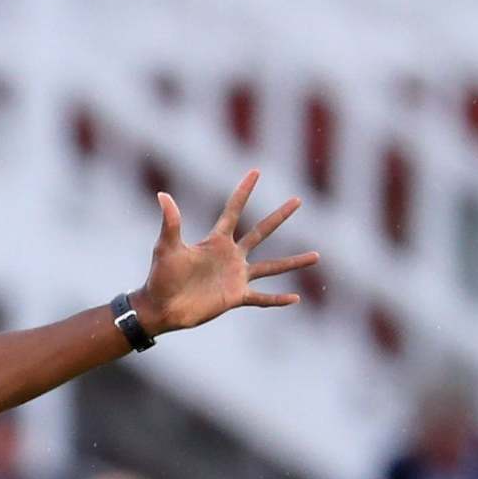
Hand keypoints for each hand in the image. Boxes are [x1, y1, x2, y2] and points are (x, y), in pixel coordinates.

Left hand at [133, 171, 317, 335]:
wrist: (161, 308)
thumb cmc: (161, 277)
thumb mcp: (166, 247)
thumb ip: (170, 222)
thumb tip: (162, 194)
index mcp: (215, 241)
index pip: (234, 210)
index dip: (244, 191)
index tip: (256, 171)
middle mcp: (230, 256)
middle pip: (261, 231)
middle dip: (279, 216)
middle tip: (298, 200)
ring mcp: (235, 276)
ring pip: (271, 266)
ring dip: (293, 261)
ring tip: (317, 255)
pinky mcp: (235, 297)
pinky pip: (262, 297)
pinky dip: (277, 299)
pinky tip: (296, 298)